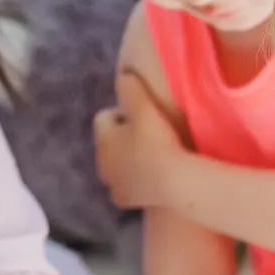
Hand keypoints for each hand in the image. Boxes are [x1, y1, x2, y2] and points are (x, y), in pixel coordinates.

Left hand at [93, 69, 185, 208]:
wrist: (173, 180)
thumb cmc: (157, 140)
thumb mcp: (144, 106)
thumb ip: (130, 86)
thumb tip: (124, 73)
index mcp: (102, 138)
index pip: (104, 117)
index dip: (123, 113)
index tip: (143, 115)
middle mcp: (101, 162)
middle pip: (108, 142)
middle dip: (123, 136)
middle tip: (150, 134)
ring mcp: (112, 184)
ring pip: (116, 164)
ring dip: (128, 158)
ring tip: (153, 154)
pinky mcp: (124, 200)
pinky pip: (125, 185)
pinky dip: (134, 180)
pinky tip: (151, 176)